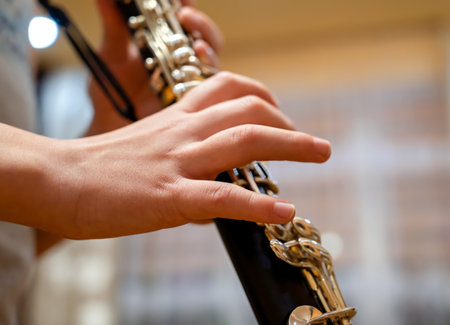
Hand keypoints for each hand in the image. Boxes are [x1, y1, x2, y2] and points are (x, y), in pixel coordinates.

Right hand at [34, 72, 329, 238]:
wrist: (58, 180)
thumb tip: (218, 188)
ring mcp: (178, 162)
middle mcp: (183, 132)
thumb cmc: (100, 166)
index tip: (279, 111)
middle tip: (313, 143)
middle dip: (288, 122)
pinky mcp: (168, 196)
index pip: (227, 88)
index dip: (262, 95)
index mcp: (176, 118)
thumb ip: (184, 157)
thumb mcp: (147, 147)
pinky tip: (285, 210)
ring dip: (291, 145)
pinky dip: (257, 204)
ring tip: (321, 152)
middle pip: (248, 111)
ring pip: (244, 142)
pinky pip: (221, 196)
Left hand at [87, 0, 223, 133]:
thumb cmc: (111, 92)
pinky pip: (211, 89)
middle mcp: (183, 60)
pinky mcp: (195, 102)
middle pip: (204, 36)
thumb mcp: (110, 56)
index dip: (185, 6)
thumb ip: (113, 26)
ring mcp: (191, 81)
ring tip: (197, 46)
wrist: (112, 127)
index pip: (182, 19)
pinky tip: (200, 73)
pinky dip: (210, 79)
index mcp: (165, 44)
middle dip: (201, 25)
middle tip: (186, 16)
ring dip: (208, 49)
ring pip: (212, 59)